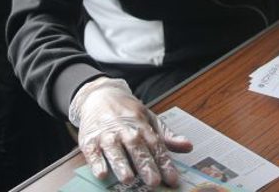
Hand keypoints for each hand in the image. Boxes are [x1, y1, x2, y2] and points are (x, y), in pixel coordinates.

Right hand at [69, 77, 192, 186]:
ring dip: (121, 165)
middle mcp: (125, 130)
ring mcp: (107, 135)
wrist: (100, 95)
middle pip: (137, 148)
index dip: (165, 163)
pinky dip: (97, 163)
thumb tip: (188, 146)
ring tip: (128, 179)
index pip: (156, 146)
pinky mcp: (90, 140)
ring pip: (115, 150)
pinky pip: (93, 153)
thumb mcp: (149, 119)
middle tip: (153, 182)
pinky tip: (102, 174)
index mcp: (142, 126)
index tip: (173, 179)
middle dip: (145, 165)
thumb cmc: (127, 112)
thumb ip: (167, 136)